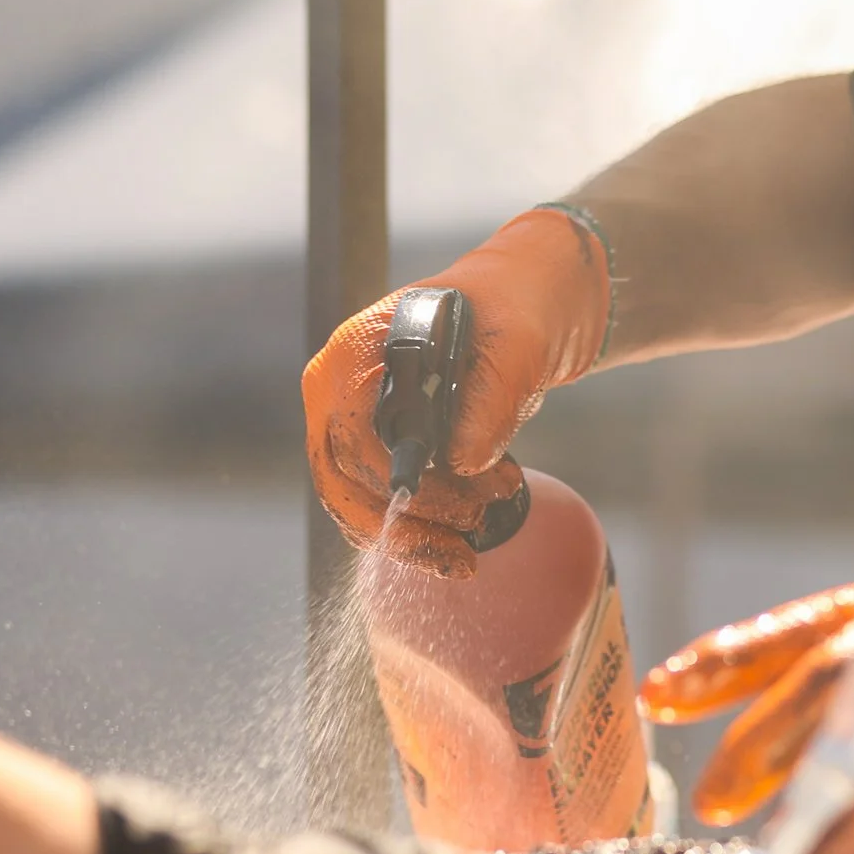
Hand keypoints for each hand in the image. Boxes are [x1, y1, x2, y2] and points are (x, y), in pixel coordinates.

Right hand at [302, 208, 609, 577]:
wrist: (518, 308)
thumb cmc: (512, 312)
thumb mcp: (517, 345)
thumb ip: (491, 399)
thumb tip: (462, 463)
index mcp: (354, 352)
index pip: (354, 438)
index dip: (402, 485)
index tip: (462, 511)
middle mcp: (335, 389)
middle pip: (343, 481)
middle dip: (405, 527)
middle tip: (469, 546)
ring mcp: (347, 420)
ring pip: (354, 503)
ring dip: (414, 533)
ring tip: (481, 531)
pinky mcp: (371, 447)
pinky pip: (375, 501)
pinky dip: (417, 526)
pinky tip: (469, 523)